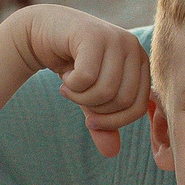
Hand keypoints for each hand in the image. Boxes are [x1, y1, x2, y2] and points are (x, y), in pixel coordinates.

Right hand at [10, 6, 149, 155]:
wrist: (43, 32)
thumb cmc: (73, 66)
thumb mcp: (90, 98)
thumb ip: (103, 123)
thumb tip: (111, 152)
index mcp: (140, 63)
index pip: (137, 108)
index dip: (112, 122)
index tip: (90, 118)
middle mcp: (133, 48)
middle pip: (122, 101)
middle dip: (94, 109)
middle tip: (76, 97)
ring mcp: (115, 38)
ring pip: (105, 91)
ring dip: (80, 97)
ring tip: (70, 86)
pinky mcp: (94, 35)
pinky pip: (87, 78)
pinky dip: (71, 85)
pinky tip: (65, 74)